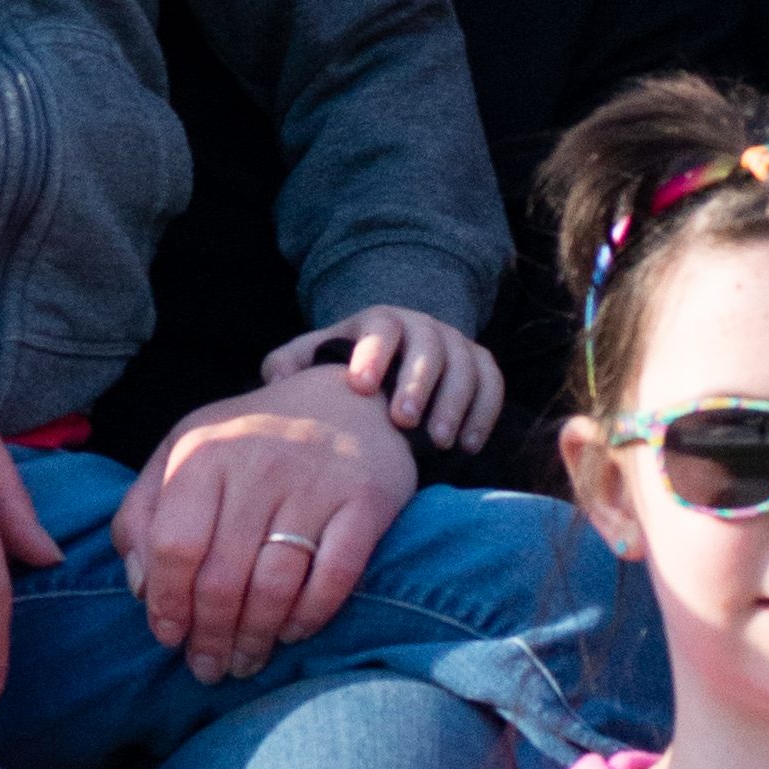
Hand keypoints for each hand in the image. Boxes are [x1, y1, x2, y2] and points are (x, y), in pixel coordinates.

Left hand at [114, 366, 416, 683]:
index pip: (173, 546)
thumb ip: (143, 511)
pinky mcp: (366, 500)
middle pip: (222, 577)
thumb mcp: (184, 452)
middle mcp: (259, 463)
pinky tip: (292, 632)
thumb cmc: (252, 439)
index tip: (169, 637)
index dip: (167, 603)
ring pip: (274, 585)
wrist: (349, 400)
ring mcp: (316, 482)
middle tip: (208, 668)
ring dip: (255, 638)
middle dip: (209, 637)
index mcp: (205, 451)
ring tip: (245, 662)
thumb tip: (140, 587)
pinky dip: (309, 616)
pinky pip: (334, 576)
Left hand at [261, 305, 504, 451]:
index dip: (373, 354)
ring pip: (465, 364)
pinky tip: (469, 446)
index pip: (381, 328)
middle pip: (428, 346)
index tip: (362, 387)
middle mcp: (423, 326)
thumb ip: (290, 364)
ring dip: (455, 402)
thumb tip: (276, 380)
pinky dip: (484, 412)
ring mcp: (455, 343)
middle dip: (418, 383)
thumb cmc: (346, 366)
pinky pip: (492, 381)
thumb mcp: (314, 356)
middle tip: (405, 421)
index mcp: (381, 321)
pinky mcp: (480, 363)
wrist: (393, 355)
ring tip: (441, 442)